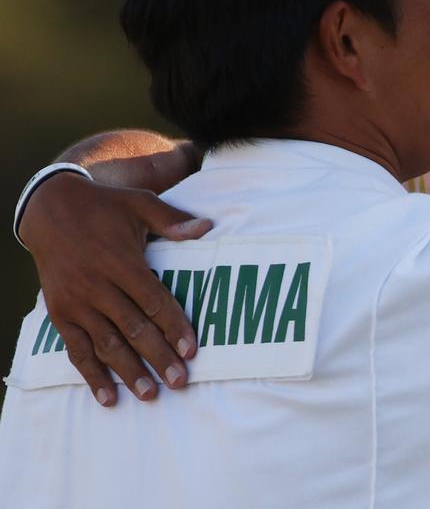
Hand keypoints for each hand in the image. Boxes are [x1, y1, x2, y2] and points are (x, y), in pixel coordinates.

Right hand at [18, 172, 211, 405]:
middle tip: (180, 381)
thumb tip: (207, 227)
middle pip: (133, 328)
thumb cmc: (104, 206)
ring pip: (105, 343)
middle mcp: (97, 286)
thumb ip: (172, 220)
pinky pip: (76, 349)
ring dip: (128, 371)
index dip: (174, 326)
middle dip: (158, 357)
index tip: (192, 350)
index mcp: (121, 262)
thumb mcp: (139, 203)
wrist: (50, 209)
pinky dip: (91, 375)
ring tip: (150, 394)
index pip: (153, 301)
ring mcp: (76, 303)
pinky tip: (107, 397)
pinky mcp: (60, 314)